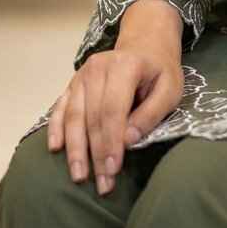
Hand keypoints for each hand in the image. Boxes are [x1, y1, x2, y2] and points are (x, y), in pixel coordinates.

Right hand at [45, 30, 182, 195]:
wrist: (146, 43)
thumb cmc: (160, 70)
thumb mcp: (170, 88)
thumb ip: (151, 113)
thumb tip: (129, 140)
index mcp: (125, 65)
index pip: (113, 109)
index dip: (111, 141)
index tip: (112, 170)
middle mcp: (99, 67)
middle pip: (92, 116)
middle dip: (95, 153)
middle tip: (102, 184)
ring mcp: (82, 74)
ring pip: (73, 115)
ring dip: (75, 148)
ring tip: (79, 176)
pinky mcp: (73, 82)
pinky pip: (60, 107)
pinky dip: (56, 128)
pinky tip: (55, 148)